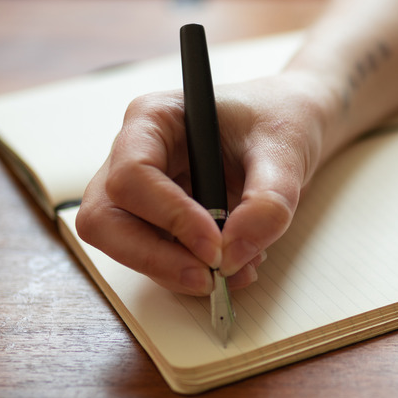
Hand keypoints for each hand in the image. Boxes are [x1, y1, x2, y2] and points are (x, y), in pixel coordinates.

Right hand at [76, 72, 332, 295]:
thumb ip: (269, 199)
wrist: (291, 127)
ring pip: (125, 246)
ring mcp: (144, 191)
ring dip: (177, 271)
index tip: (217, 246)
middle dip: (153, 258)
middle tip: (208, 279)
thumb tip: (235, 254)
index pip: (132, 175)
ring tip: (239, 268)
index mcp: (154, 119)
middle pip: (106, 219)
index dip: (170, 217)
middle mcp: (136, 154)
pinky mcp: (160, 220)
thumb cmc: (281, 118)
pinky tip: (238, 264)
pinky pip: (159, 258)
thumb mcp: (286, 149)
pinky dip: (193, 272)